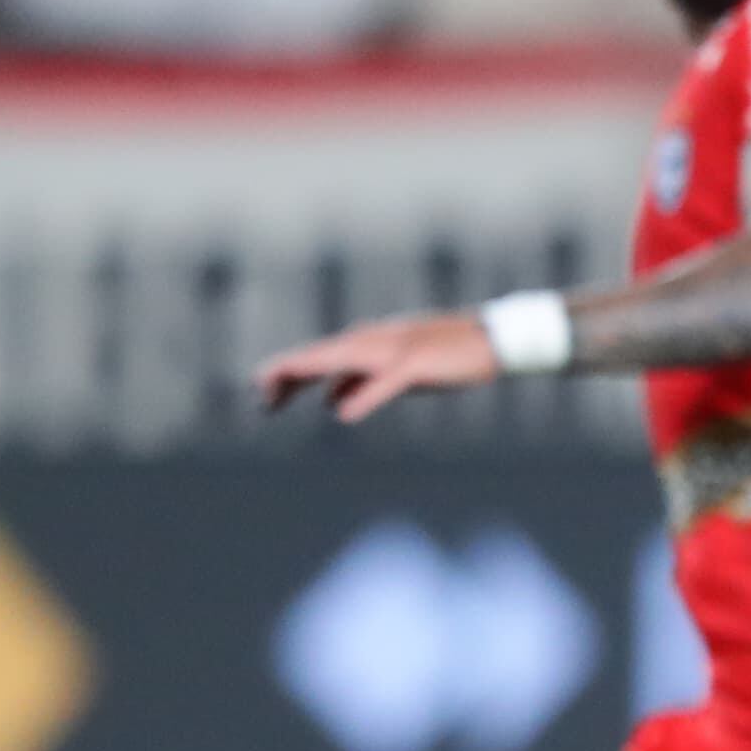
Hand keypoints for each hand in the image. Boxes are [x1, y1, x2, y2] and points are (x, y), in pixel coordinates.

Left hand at [256, 311, 500, 421]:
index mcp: (366, 345)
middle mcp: (372, 342)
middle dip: (285, 373)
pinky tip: (341, 412)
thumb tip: (329, 402)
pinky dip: (362, 395)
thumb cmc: (445, 355)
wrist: (492, 338)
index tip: (264, 397)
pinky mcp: (417, 364)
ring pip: (340, 361)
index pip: (317, 359)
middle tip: (258, 395)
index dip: (287, 375)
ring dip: (308, 372)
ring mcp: (394, 351)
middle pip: (319, 356)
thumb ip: (361, 384)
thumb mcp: (396, 374)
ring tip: (279, 388)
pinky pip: (385, 381)